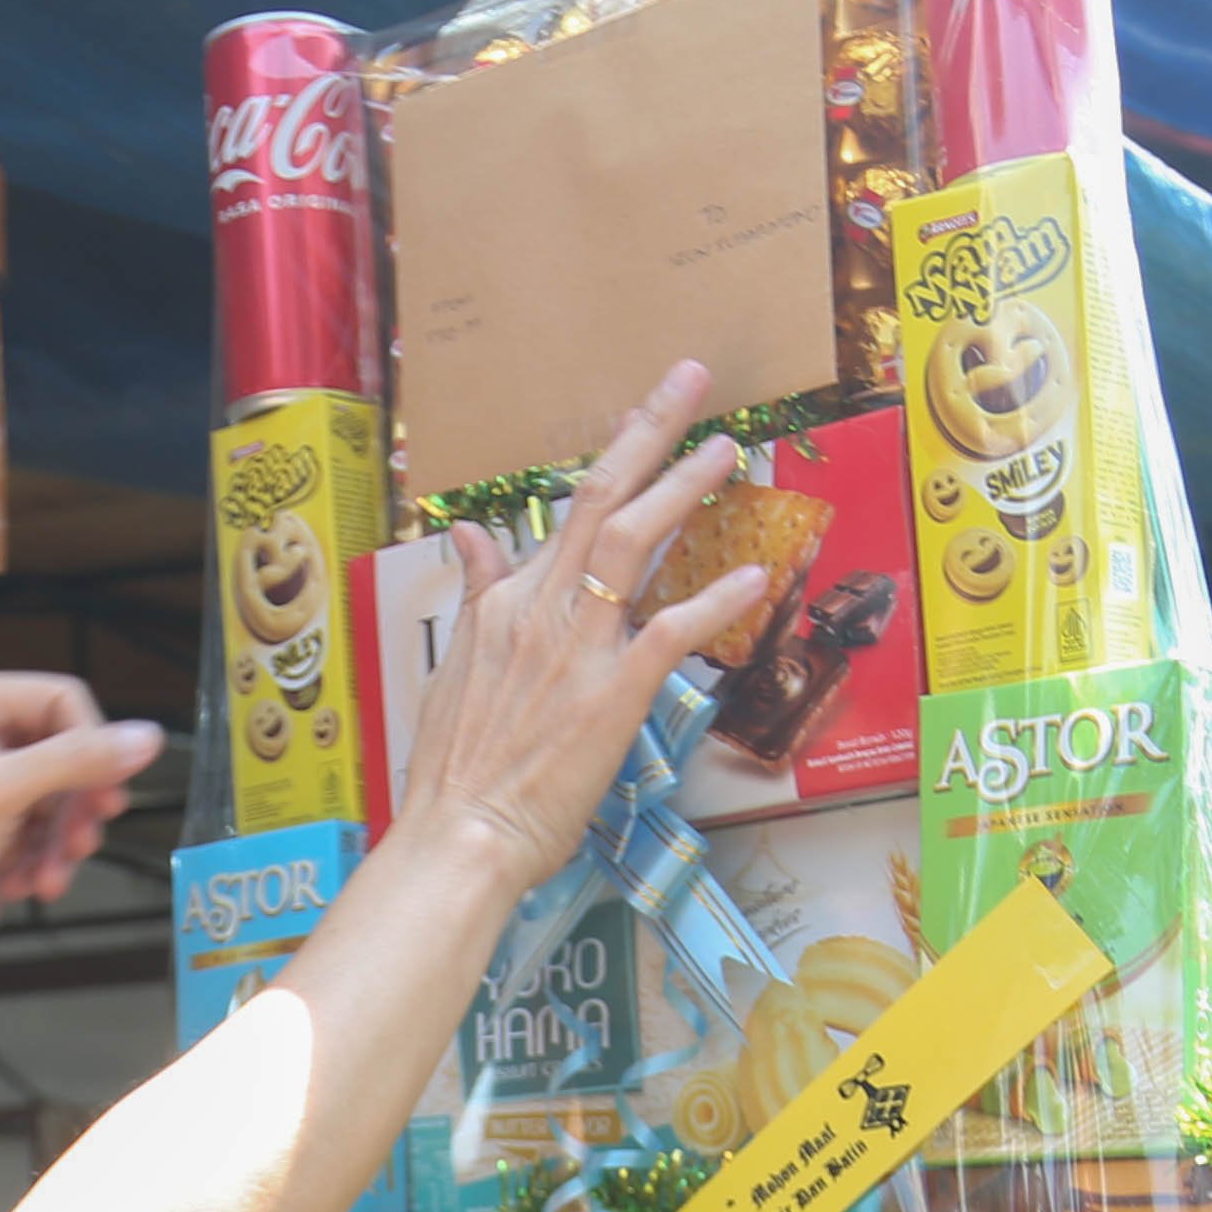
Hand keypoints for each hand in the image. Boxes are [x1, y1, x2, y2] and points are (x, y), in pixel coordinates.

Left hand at [0, 671, 165, 990]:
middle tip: (82, 839)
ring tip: (48, 873)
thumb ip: (77, 760)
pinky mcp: (1, 829)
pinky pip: (54, 832)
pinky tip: (25, 884)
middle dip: (77, 803)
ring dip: (65, 841)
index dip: (92, 745)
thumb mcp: (2, 793)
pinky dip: (49, 860)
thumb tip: (147, 738)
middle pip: (71, 750)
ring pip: (69, 796)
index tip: (105, 791)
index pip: (62, 699)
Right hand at [390, 365, 777, 887]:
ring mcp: (578, 649)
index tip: (644, 416)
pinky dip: (714, 600)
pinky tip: (754, 577)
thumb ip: (477, 593)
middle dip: (650, 431)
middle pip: (601, 499)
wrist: (459, 832)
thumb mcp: (457, 665)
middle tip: (692, 379)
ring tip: (725, 448)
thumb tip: (468, 532)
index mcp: (507, 603)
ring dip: (683, 489)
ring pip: (635, 544)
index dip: (614, 459)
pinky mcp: (611, 694)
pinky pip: (669, 631)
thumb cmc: (459, 767)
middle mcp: (543, 610)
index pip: (567, 514)